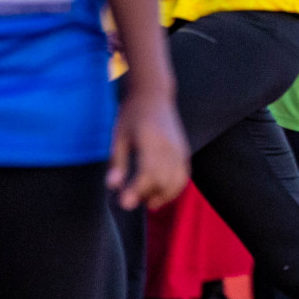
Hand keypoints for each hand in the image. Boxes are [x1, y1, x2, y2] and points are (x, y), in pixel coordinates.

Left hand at [109, 89, 188, 209]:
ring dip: (162, 196)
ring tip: (146, 201)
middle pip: (163, 181)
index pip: (148, 173)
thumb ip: (117, 163)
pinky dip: (174, 189)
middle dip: (147, 196)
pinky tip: (161, 194)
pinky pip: (184, 176)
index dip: (136, 191)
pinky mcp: (184, 151)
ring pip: (176, 182)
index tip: (124, 203)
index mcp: (151, 140)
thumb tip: (114, 187)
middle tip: (130, 201)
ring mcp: (180, 149)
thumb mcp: (118, 136)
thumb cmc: (132, 114)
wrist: (153, 94)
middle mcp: (170, 146)